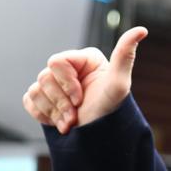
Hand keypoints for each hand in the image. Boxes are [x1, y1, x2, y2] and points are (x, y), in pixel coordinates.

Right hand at [22, 26, 148, 133]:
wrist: (100, 141)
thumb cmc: (111, 112)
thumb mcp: (119, 84)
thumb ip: (124, 56)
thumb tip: (142, 30)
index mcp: (83, 60)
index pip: (56, 62)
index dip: (66, 83)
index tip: (80, 98)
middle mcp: (69, 69)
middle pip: (44, 77)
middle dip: (60, 102)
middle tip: (76, 114)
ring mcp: (55, 85)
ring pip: (36, 90)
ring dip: (54, 111)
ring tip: (71, 122)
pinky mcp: (44, 100)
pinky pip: (29, 100)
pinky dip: (43, 115)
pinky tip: (59, 122)